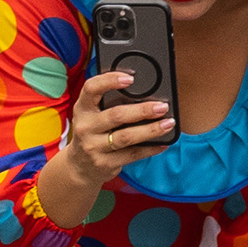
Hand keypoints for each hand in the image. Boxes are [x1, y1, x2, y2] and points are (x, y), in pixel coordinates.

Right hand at [64, 69, 175, 186]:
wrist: (79, 167)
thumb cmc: (92, 133)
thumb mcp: (91, 115)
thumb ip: (107, 102)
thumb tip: (142, 91)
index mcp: (82, 109)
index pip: (91, 88)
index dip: (109, 80)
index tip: (130, 78)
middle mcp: (85, 127)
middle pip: (116, 115)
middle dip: (142, 110)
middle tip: (162, 106)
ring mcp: (94, 147)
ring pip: (126, 137)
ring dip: (150, 130)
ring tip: (168, 123)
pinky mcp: (105, 164)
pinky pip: (132, 154)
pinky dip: (150, 149)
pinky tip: (163, 143)